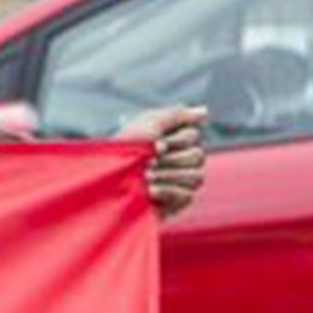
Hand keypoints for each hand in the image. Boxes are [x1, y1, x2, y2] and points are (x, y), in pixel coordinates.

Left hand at [119, 105, 207, 219]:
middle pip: (197, 157)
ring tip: (146, 176)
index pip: (193, 136)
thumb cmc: (125, 147)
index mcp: (172, 138)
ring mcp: (181, 180)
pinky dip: (168, 191)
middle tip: (148, 162)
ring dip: (169, 175)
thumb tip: (204, 111)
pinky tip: (151, 190)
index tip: (155, 144)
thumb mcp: (147, 124)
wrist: (108, 178)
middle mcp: (180, 158)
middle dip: (171, 160)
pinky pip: (188, 195)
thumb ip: (176, 115)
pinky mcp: (177, 201)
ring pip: (197, 176)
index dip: (176, 140)